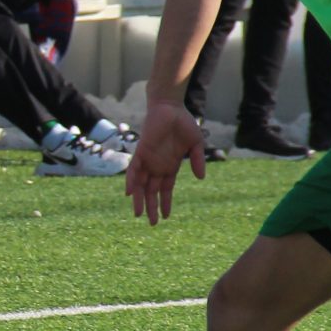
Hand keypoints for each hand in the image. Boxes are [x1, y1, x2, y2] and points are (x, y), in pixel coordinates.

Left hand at [125, 98, 207, 224]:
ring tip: (139, 214)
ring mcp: (148, 159)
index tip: (166, 216)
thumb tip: (201, 178)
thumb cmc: (183, 123)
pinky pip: (133, 169)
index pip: (166, 189)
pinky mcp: (141, 151)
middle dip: (152, 207)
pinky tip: (129, 193)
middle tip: (152, 223)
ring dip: (139, 199)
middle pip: (152, 191)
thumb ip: (197, 160)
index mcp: (170, 165)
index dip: (165, 202)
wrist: (170, 107)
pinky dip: (130, 181)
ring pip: (141, 184)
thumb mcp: (195, 144)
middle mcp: (157, 165)